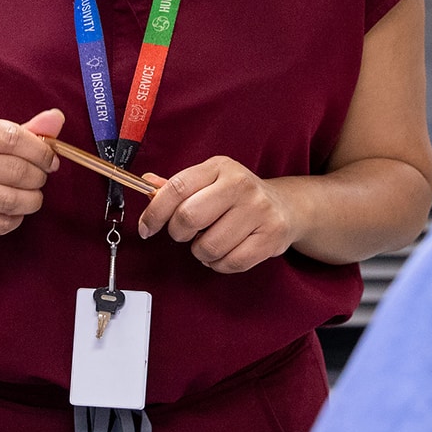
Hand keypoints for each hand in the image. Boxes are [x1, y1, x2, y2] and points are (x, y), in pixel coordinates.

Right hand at [0, 109, 62, 235]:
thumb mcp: (4, 134)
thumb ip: (34, 128)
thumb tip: (56, 117)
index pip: (13, 138)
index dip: (41, 151)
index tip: (51, 161)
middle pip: (14, 171)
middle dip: (38, 177)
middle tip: (41, 178)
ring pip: (8, 200)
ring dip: (32, 200)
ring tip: (33, 195)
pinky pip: (1, 224)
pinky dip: (17, 218)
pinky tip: (16, 209)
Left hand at [135, 157, 298, 273]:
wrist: (285, 207)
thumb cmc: (238, 196)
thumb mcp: (209, 181)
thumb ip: (177, 186)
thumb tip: (146, 182)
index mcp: (220, 167)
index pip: (177, 188)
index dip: (155, 212)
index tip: (146, 228)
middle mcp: (240, 185)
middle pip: (189, 217)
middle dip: (178, 233)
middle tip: (184, 233)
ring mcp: (258, 211)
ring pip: (208, 246)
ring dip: (200, 251)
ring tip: (209, 241)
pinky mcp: (270, 237)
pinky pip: (230, 263)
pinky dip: (219, 264)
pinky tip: (224, 252)